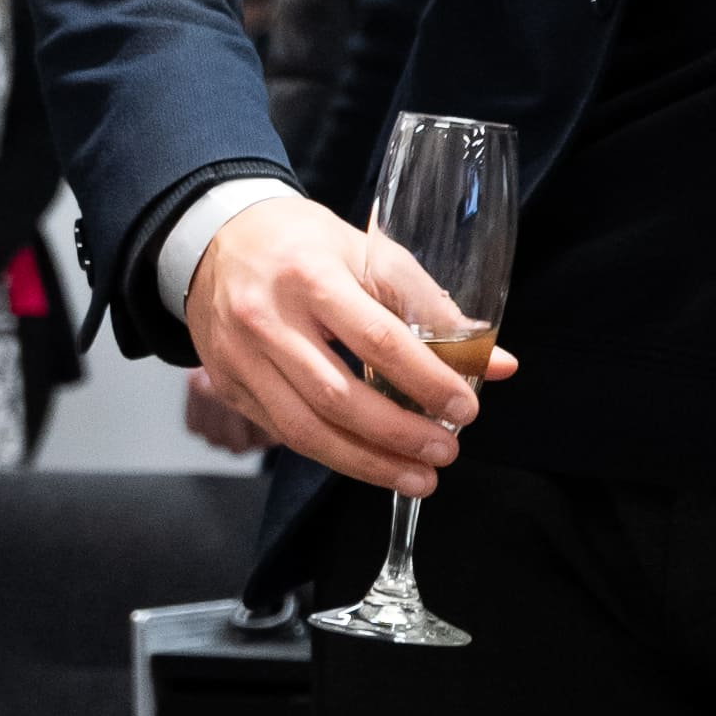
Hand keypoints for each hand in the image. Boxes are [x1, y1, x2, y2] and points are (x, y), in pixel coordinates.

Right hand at [186, 186, 518, 497]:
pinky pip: (285, 433)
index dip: (426, 381)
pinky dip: (333, 454)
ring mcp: (239, 357)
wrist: (216, 238)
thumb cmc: (304, 245)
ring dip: (368, 463)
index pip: (377, 339)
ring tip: (417, 478)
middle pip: (338, 397)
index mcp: (310, 274)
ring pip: (306, 429)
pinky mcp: (226, 384)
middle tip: (445, 453)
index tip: (465, 409)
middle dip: (399, 436)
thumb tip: (498, 364)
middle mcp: (266, 318)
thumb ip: (433, 309)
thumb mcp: (371, 254)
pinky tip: (371, 462)